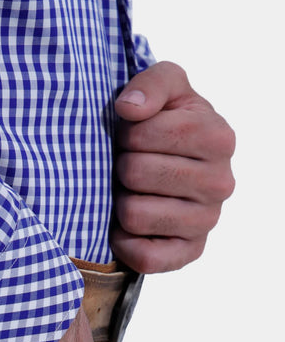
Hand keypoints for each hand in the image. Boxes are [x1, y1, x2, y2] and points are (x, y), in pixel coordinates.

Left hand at [112, 61, 234, 272]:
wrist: (169, 167)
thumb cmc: (165, 125)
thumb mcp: (166, 89)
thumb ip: (152, 83)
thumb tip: (130, 109)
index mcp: (218, 137)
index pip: (144, 134)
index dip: (126, 133)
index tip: (133, 135)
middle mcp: (221, 182)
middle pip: (136, 173)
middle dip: (122, 167)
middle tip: (130, 166)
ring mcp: (207, 221)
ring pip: (134, 215)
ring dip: (120, 202)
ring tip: (131, 192)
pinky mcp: (189, 253)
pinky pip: (145, 257)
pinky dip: (124, 243)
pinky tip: (128, 226)